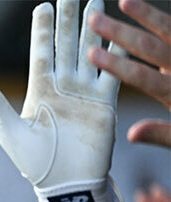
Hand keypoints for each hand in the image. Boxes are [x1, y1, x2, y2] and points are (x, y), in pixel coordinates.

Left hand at [0, 0, 122, 201]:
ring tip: (96, 1)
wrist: (65, 185)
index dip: (42, 30)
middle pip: (66, 45)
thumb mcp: (11, 134)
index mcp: (39, 92)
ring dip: (94, 27)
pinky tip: (118, 31)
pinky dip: (116, 52)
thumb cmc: (34, 164)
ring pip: (90, 51)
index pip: (41, 53)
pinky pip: (113, 72)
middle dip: (68, 19)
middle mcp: (63, 87)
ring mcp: (85, 93)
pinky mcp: (105, 103)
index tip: (43, 6)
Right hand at [87, 0, 170, 147]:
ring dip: (147, 15)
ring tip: (125, 1)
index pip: (142, 77)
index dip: (116, 65)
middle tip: (95, 19)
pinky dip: (165, 21)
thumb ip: (161, 134)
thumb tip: (132, 134)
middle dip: (121, 33)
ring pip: (169, 31)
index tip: (92, 54)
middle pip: (151, 47)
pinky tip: (146, 9)